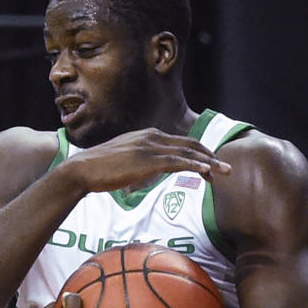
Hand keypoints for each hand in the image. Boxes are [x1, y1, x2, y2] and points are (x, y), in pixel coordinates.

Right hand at [67, 128, 231, 192]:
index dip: (198, 153)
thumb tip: (147, 171)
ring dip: (209, 162)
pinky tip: (206, 171)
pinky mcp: (147, 160)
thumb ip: (139, 161)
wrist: (82, 170)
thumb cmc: (99, 169)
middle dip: (210, 156)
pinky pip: (177, 162)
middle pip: (189, 144)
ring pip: (188, 153)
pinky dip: (195, 165)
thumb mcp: (124, 159)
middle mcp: (152, 137)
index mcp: (147, 135)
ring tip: (225, 172)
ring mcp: (150, 148)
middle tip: (225, 168)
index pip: (180, 142)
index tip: (210, 166)